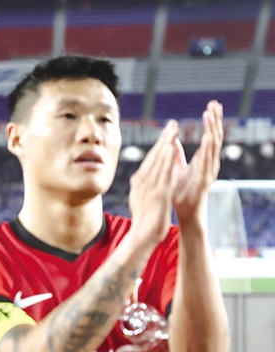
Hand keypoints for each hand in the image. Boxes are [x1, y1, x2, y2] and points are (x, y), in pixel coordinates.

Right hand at [128, 120, 177, 249]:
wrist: (142, 235)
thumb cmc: (144, 220)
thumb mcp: (141, 199)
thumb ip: (142, 187)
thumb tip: (140, 178)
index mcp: (139, 183)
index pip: (150, 160)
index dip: (159, 145)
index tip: (167, 133)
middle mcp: (142, 182)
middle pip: (154, 157)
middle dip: (163, 139)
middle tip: (172, 125)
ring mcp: (149, 187)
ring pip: (158, 161)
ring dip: (165, 144)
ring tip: (173, 131)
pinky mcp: (157, 192)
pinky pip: (162, 172)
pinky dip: (166, 159)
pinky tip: (171, 150)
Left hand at [171, 101, 222, 224]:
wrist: (184, 212)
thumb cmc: (181, 191)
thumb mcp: (177, 168)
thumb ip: (176, 154)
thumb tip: (172, 139)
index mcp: (202, 159)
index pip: (209, 135)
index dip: (211, 121)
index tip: (212, 105)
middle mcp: (208, 163)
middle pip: (214, 137)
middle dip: (214, 120)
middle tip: (215, 103)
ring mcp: (208, 171)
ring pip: (212, 148)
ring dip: (212, 130)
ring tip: (212, 116)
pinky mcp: (204, 180)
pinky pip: (207, 163)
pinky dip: (208, 150)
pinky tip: (208, 138)